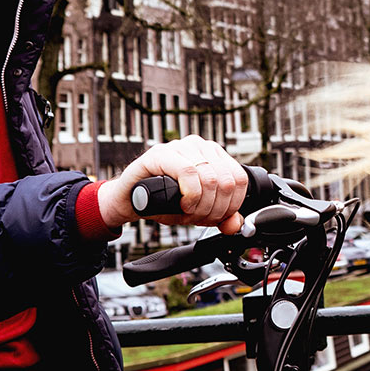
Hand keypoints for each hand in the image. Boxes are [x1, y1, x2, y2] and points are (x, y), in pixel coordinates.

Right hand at [98, 136, 247, 232]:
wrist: (130, 201)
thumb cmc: (163, 202)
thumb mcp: (198, 212)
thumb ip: (220, 217)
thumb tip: (236, 224)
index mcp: (213, 155)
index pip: (239, 179)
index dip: (231, 205)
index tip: (216, 217)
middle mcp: (199, 146)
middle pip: (226, 181)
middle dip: (215, 209)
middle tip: (199, 218)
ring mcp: (180, 146)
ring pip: (210, 178)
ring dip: (201, 205)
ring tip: (188, 212)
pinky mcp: (160, 153)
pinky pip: (188, 172)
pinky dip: (190, 195)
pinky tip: (182, 204)